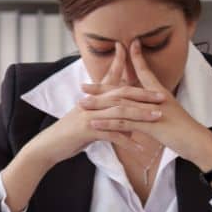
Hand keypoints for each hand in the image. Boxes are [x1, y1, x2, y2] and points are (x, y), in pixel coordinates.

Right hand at [21, 42, 164, 168]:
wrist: (49, 147)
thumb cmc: (70, 135)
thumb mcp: (91, 124)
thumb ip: (111, 121)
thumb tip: (132, 126)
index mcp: (93, 98)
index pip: (112, 80)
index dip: (125, 68)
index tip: (141, 64)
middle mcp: (92, 102)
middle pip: (122, 94)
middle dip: (144, 95)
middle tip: (163, 97)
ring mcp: (90, 115)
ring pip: (120, 111)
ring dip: (141, 114)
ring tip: (158, 117)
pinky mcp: (88, 130)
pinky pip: (112, 134)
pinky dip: (128, 141)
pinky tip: (141, 148)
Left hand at [82, 39, 211, 171]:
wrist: (198, 141)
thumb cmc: (185, 130)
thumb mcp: (169, 115)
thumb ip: (155, 108)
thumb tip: (144, 106)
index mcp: (159, 93)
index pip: (145, 71)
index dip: (135, 58)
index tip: (123, 47)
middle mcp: (154, 98)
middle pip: (123, 89)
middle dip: (101, 87)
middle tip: (82, 86)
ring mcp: (152, 111)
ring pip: (120, 105)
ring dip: (99, 104)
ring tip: (82, 104)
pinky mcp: (150, 125)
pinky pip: (125, 123)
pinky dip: (108, 122)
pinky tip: (94, 123)